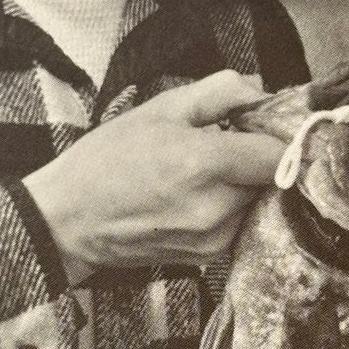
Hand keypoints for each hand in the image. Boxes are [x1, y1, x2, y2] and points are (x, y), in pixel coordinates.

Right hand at [24, 71, 288, 282]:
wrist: (68, 221)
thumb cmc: (106, 160)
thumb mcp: (159, 109)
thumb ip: (219, 92)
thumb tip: (261, 90)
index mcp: (204, 164)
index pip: (279, 155)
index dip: (280, 135)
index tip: (267, 125)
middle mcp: (216, 208)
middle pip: (271, 179)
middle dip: (257, 158)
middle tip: (227, 142)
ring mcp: (214, 238)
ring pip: (255, 202)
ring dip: (243, 184)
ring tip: (203, 171)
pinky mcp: (208, 257)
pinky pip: (238, 224)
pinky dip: (228, 207)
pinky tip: (194, 196)